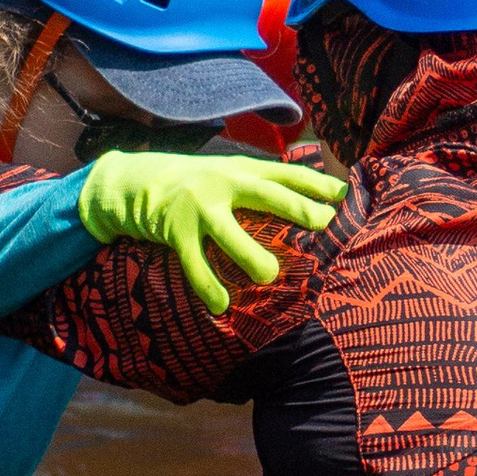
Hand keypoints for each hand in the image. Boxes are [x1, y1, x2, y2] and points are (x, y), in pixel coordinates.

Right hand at [77, 151, 345, 313]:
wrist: (133, 181)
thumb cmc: (193, 183)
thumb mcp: (227, 173)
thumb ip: (260, 184)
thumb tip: (308, 199)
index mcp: (240, 169)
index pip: (284, 173)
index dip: (314, 183)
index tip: (343, 195)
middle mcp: (222, 182)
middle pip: (266, 194)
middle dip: (296, 207)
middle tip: (324, 222)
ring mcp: (198, 206)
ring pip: (229, 233)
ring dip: (251, 255)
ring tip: (270, 274)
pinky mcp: (174, 230)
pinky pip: (195, 263)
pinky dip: (208, 286)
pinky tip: (221, 306)